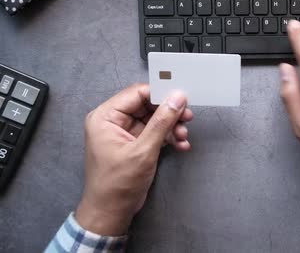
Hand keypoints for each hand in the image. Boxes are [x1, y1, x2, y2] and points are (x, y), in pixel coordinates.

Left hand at [75, 84, 193, 234]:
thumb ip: (162, 122)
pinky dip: (168, 137)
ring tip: (184, 136)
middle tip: (188, 118)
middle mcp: (113, 121)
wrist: (111, 212)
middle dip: (169, 113)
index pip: (137, 93)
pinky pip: (155, 132)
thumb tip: (177, 98)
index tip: (182, 98)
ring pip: (154, 119)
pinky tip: (181, 144)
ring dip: (172, 126)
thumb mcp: (143, 150)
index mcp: (105, 117)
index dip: (160, 94)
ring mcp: (125, 132)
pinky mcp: (135, 143)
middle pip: (147, 105)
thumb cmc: (117, 184)